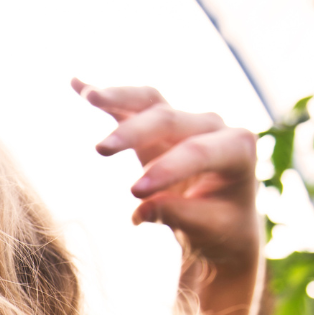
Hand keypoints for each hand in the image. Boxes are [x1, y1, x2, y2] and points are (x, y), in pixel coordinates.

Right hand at [72, 79, 259, 285]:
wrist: (221, 220)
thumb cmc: (219, 227)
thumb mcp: (208, 229)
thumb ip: (179, 215)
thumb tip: (141, 210)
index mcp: (237, 149)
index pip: (198, 151)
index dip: (166, 168)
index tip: (134, 193)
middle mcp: (213, 126)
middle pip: (169, 120)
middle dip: (135, 132)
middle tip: (101, 150)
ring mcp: (185, 121)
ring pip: (151, 102)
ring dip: (119, 97)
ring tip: (90, 98)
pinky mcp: (160, 125)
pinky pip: (133, 105)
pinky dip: (108, 97)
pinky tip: (77, 85)